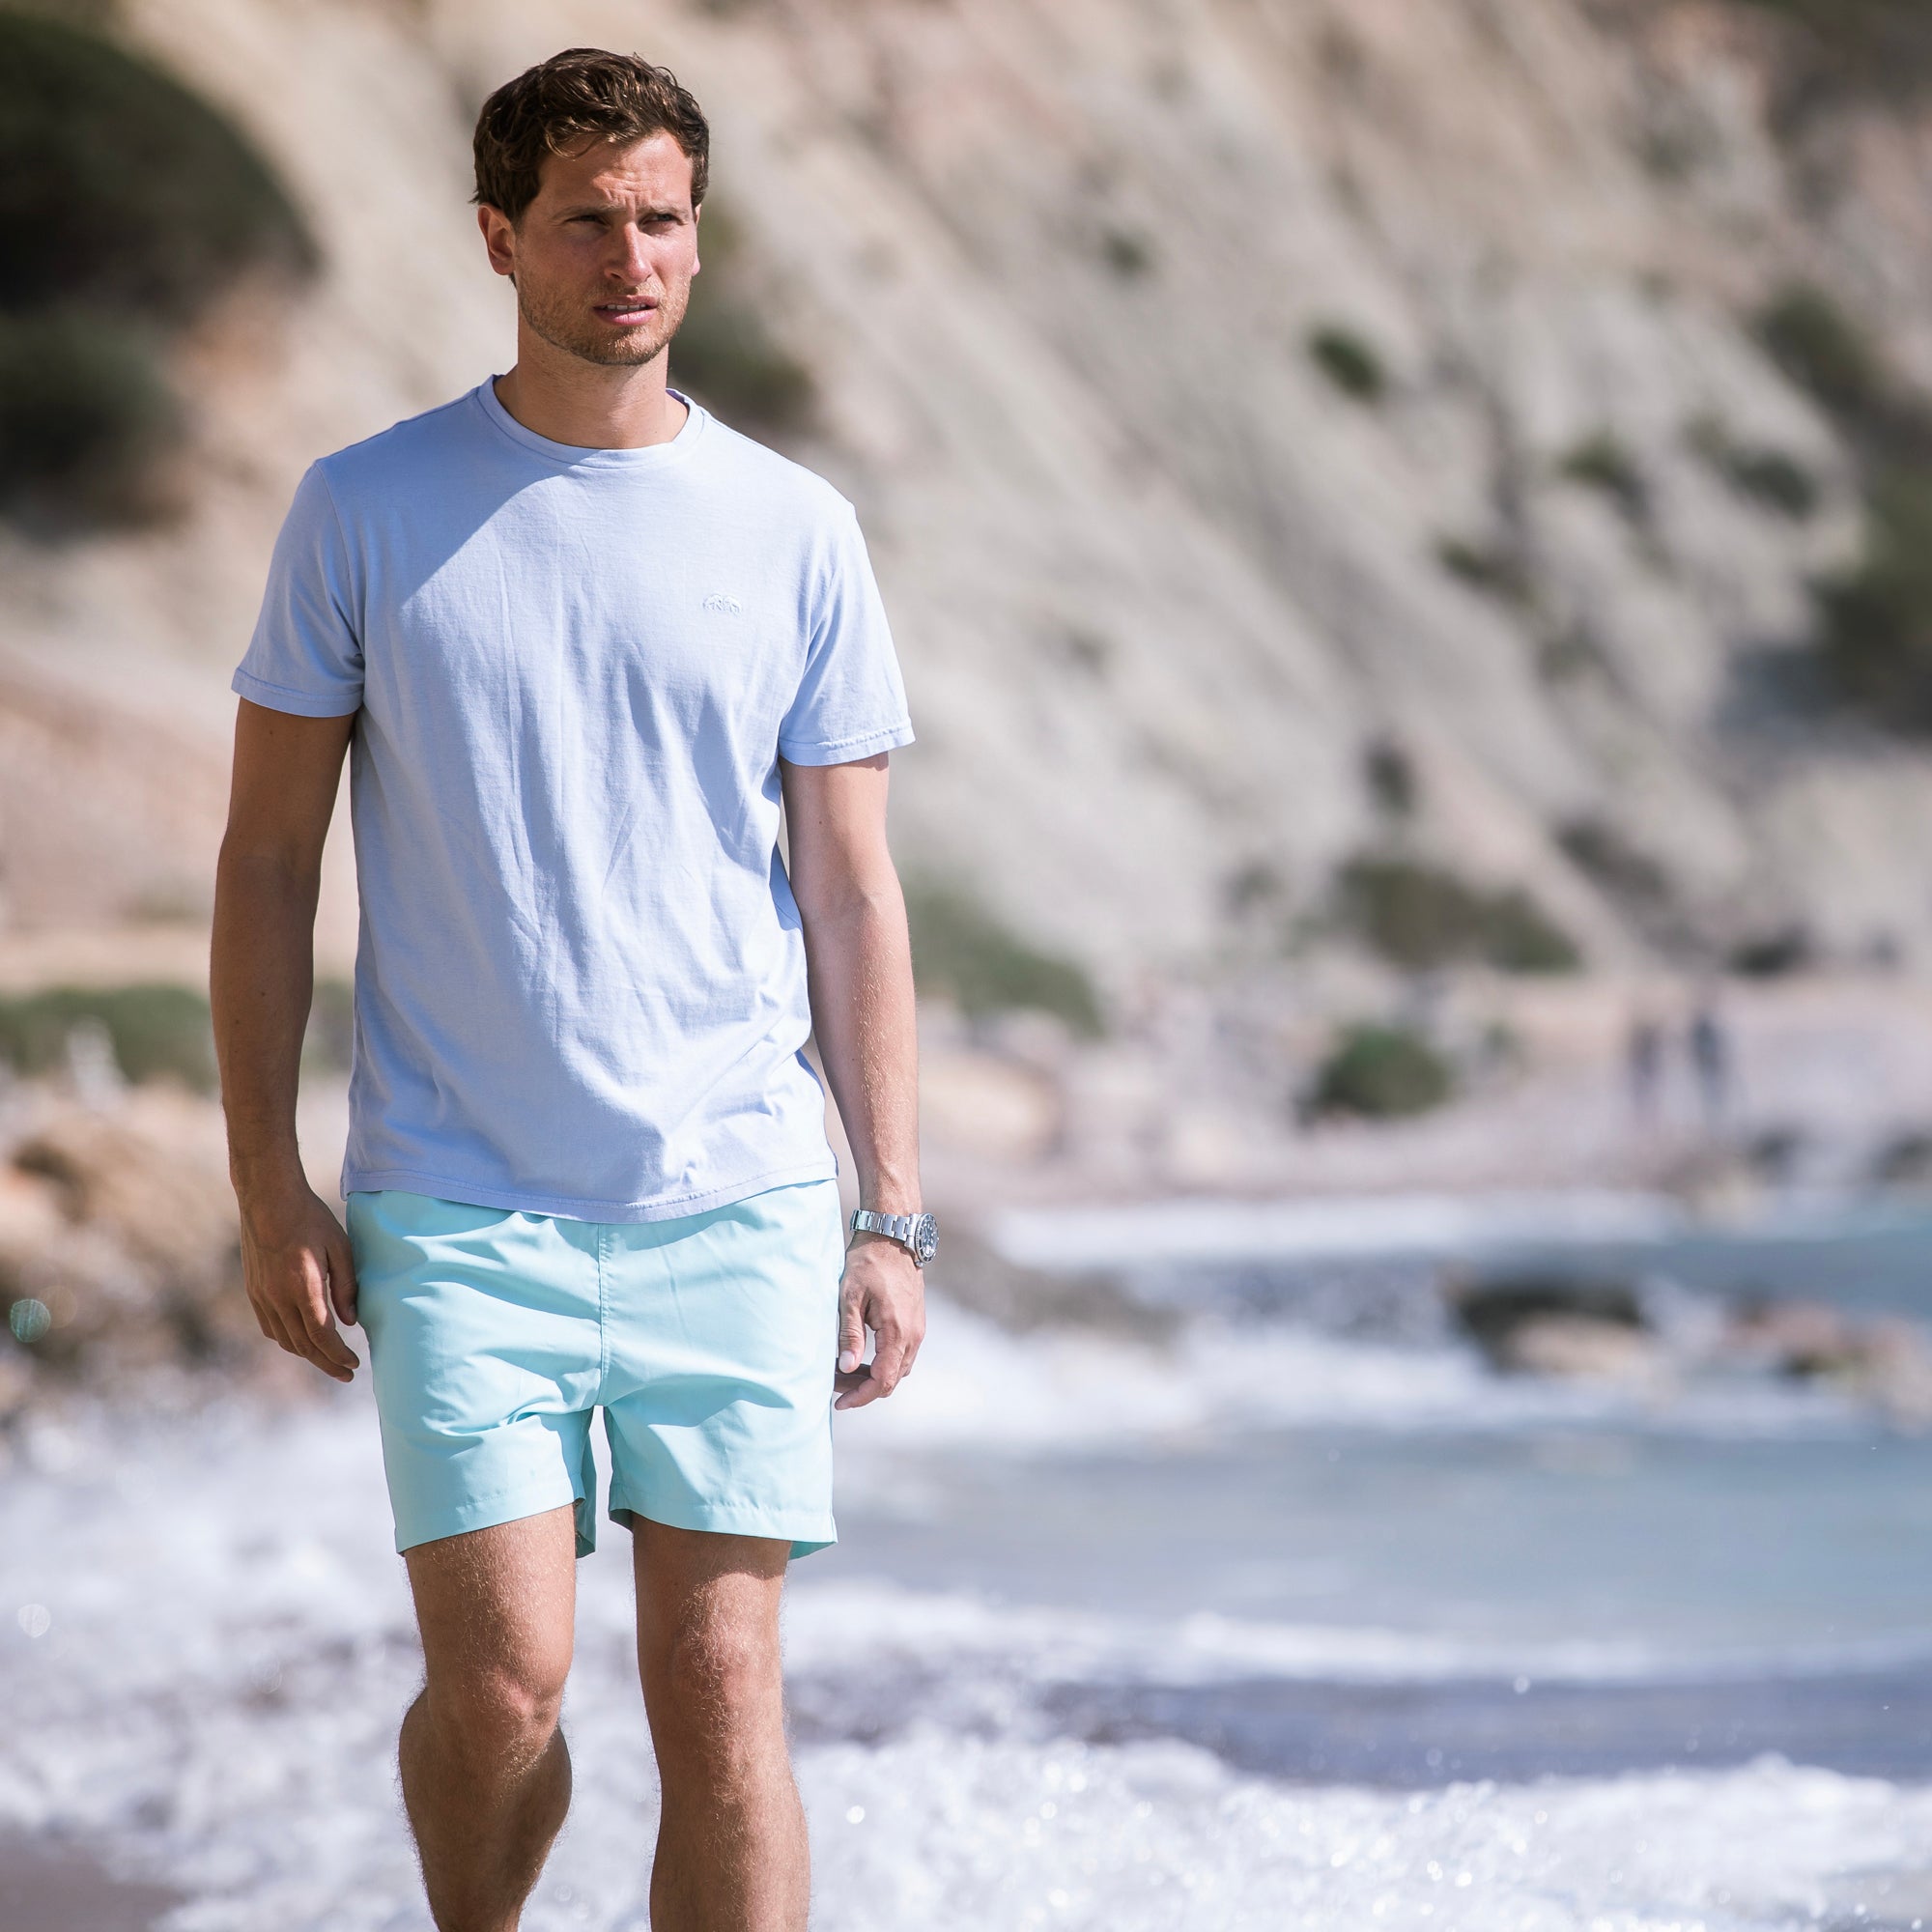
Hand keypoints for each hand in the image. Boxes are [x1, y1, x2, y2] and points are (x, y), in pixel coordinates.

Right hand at [235, 1179, 361, 1383]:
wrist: (268, 1199)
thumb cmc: (310, 1219)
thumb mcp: (340, 1247)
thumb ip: (346, 1286)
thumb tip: (350, 1322)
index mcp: (302, 1287)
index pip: (321, 1335)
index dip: (338, 1355)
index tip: (354, 1364)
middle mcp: (277, 1297)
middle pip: (303, 1345)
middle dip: (327, 1363)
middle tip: (347, 1373)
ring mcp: (261, 1296)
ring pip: (284, 1339)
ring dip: (307, 1354)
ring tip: (329, 1359)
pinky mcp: (253, 1291)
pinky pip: (270, 1327)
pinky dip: (288, 1339)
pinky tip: (303, 1340)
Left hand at [833, 1230, 924, 1409]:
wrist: (893, 1237)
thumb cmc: (868, 1263)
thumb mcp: (850, 1297)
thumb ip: (850, 1335)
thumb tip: (847, 1369)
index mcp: (897, 1331)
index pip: (882, 1380)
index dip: (861, 1397)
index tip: (839, 1403)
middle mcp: (913, 1335)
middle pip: (892, 1380)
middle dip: (864, 1390)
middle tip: (835, 1388)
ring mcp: (917, 1329)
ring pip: (898, 1370)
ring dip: (874, 1378)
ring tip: (845, 1374)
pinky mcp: (915, 1323)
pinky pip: (902, 1355)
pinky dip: (883, 1364)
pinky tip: (863, 1358)